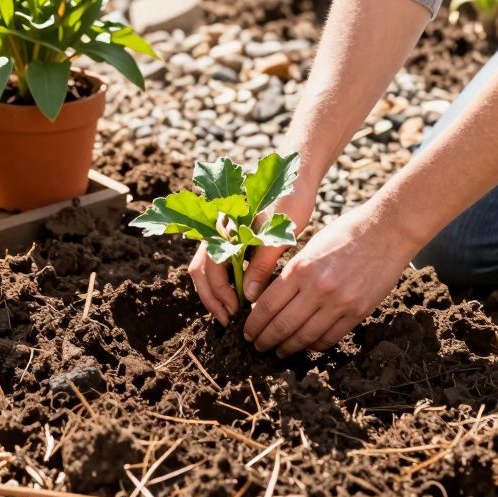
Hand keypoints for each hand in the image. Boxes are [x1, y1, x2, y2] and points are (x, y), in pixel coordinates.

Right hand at [187, 180, 316, 325]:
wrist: (297, 177)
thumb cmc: (290, 201)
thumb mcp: (278, 236)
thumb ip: (261, 265)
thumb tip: (249, 297)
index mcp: (224, 226)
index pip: (211, 266)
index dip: (220, 292)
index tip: (236, 310)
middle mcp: (216, 230)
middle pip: (201, 270)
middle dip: (212, 298)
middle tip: (228, 320)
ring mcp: (221, 234)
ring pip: (206, 269)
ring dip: (215, 292)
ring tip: (231, 313)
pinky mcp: (230, 239)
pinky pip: (217, 265)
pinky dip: (223, 283)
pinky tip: (237, 297)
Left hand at [242, 199, 418, 355]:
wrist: (388, 230)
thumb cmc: (345, 232)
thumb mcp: (310, 246)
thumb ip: (292, 273)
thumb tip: (270, 300)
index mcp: (300, 268)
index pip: (268, 306)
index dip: (253, 324)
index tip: (246, 332)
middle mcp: (318, 288)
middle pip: (283, 326)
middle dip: (266, 340)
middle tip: (257, 346)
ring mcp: (340, 302)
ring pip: (305, 337)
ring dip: (288, 348)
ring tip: (279, 351)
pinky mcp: (359, 311)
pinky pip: (331, 337)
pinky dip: (315, 345)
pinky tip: (307, 345)